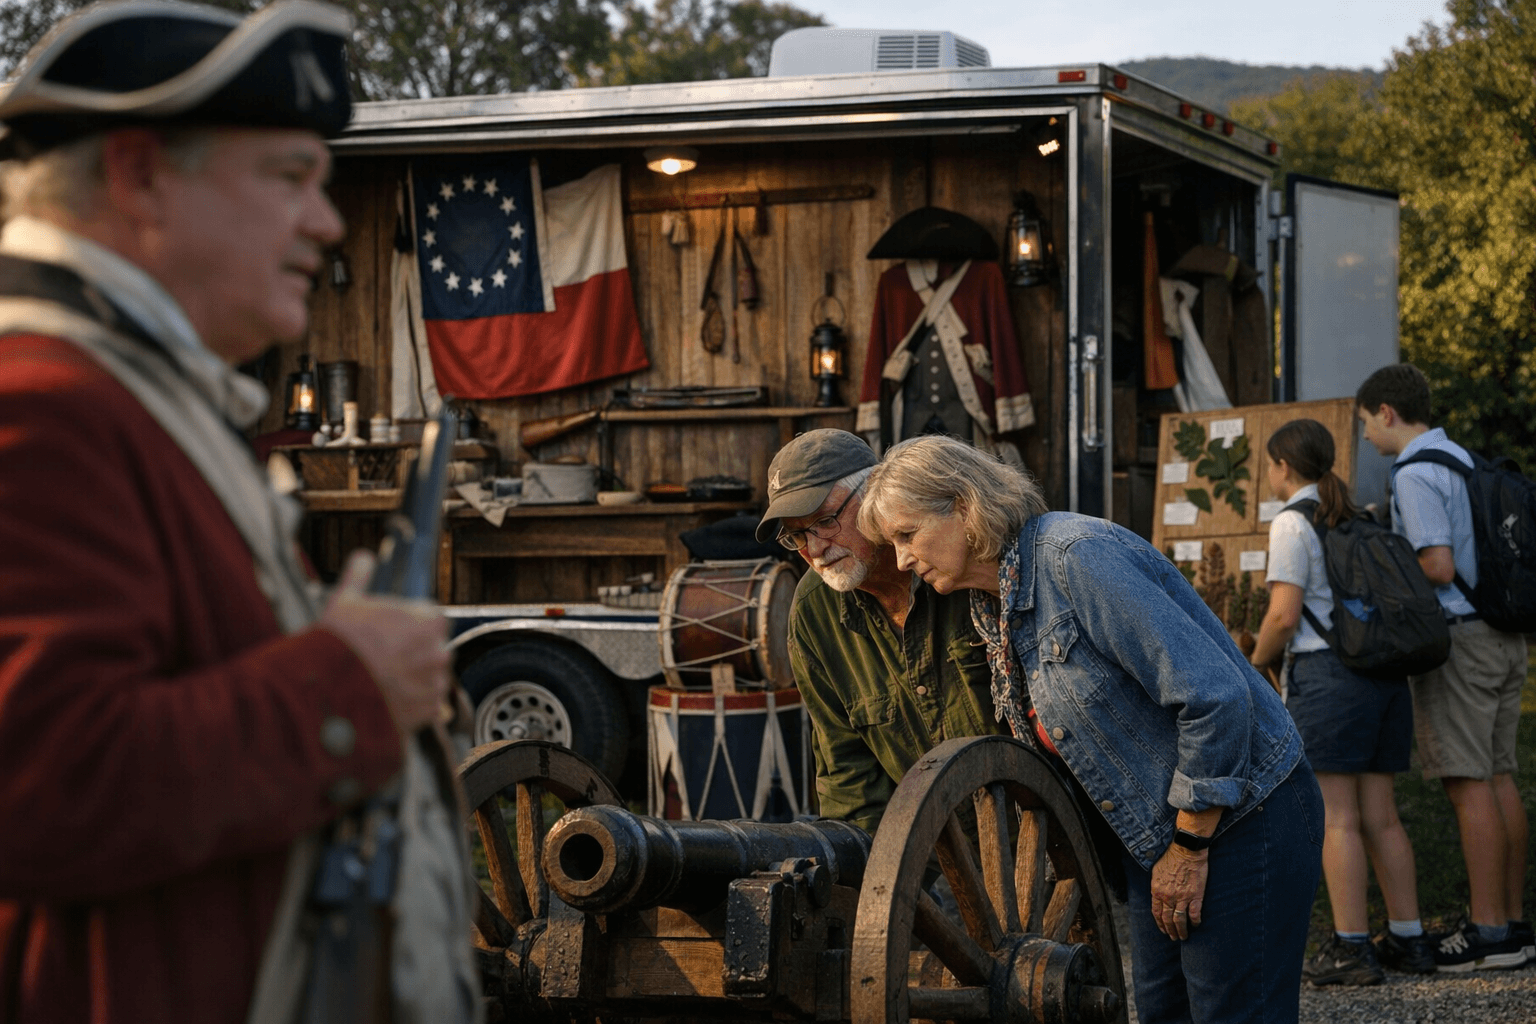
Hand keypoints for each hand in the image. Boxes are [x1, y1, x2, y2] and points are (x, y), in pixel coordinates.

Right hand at [317, 550, 450, 735]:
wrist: (331, 694)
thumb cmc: (340, 645)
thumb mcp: (345, 601)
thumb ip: (360, 576)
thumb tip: (363, 558)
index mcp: (430, 621)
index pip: (432, 618)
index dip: (411, 623)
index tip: (393, 631)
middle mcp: (440, 652)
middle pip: (432, 648)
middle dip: (414, 651)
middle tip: (385, 657)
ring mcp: (436, 683)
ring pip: (430, 677)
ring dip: (414, 678)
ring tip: (383, 681)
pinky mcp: (429, 711)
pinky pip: (427, 704)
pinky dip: (412, 703)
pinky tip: (389, 699)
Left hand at [1150, 842, 1208, 940]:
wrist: (1186, 850)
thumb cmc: (1171, 857)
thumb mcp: (1156, 872)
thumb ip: (1157, 886)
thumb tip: (1157, 896)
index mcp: (1157, 891)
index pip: (1156, 913)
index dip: (1160, 924)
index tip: (1163, 930)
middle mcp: (1168, 897)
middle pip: (1167, 919)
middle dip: (1170, 931)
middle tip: (1174, 938)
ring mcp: (1182, 897)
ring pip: (1179, 920)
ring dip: (1181, 931)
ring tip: (1184, 937)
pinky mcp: (1195, 896)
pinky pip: (1194, 914)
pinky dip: (1195, 922)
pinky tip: (1196, 925)